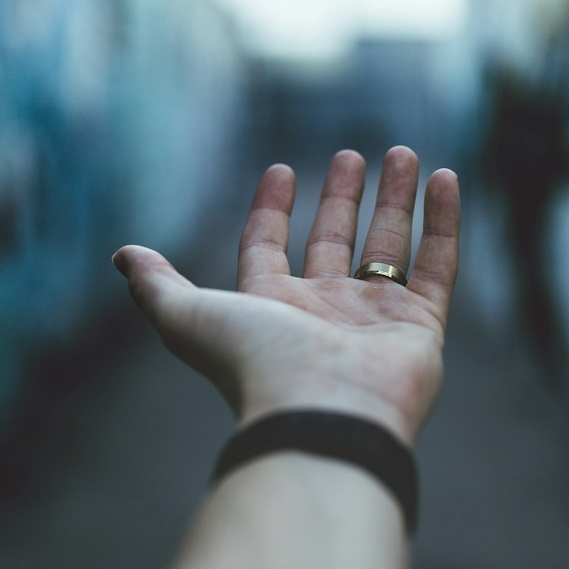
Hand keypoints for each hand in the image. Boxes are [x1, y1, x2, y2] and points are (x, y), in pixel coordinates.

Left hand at [113, 146, 460, 447]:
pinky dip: (442, 223)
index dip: (271, 210)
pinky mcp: (421, 328)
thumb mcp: (190, 317)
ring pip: (389, 248)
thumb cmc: (255, 365)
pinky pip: (437, 265)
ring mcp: (375, 321)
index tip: (282, 169)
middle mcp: (323, 313)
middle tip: (352, 154)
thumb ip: (158, 286)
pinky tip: (445, 179)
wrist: (320, 416)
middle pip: (333, 243)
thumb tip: (123, 255)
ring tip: (403, 152)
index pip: (268, 249)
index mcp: (270, 309)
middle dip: (342, 199)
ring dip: (395, 200)